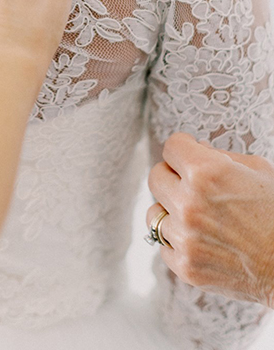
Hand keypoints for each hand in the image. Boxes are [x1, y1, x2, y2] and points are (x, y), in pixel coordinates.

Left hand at [147, 133, 273, 307]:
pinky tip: (200, 240)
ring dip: (170, 211)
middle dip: (173, 177)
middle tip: (191, 186)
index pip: (171, 147)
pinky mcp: (185, 266)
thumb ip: (220, 155)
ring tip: (195, 216)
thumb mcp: (257, 170)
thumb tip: (196, 148)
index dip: (183, 149)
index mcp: (205, 172)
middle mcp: (189, 202)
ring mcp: (185, 237)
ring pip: (154, 213)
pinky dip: (177, 242)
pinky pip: (163, 245)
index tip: (189, 155)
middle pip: (156, 177)